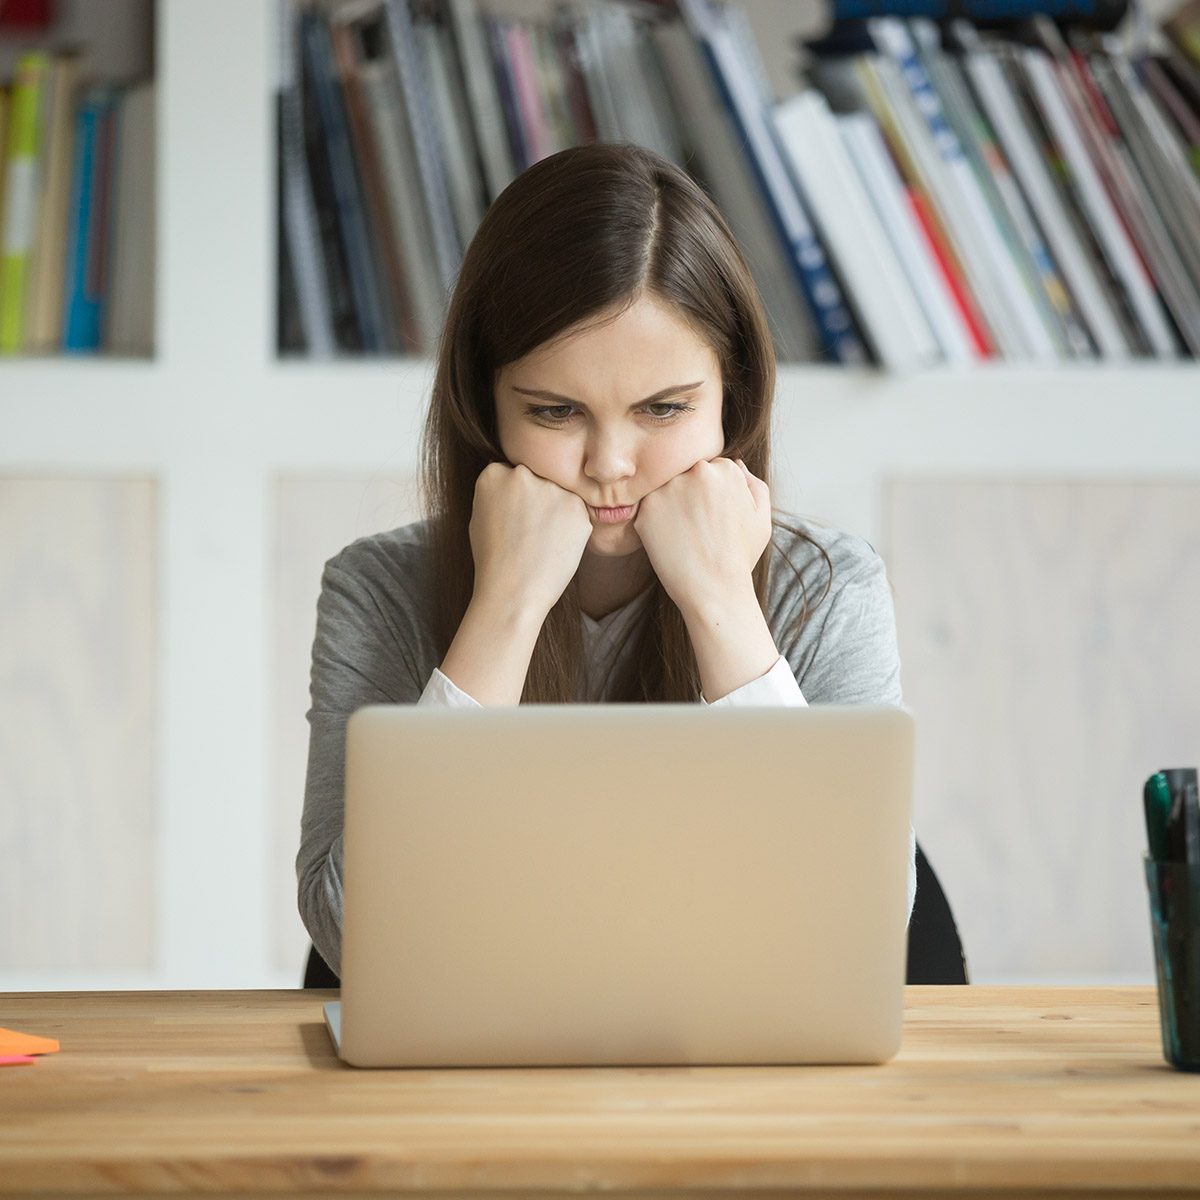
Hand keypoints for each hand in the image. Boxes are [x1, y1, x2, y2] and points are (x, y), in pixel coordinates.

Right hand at [468, 463, 592, 617]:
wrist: (513, 591)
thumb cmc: (493, 561)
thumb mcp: (480, 517)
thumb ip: (498, 493)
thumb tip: (515, 487)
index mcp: (494, 473)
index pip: (513, 475)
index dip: (517, 500)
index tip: (515, 519)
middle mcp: (523, 474)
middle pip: (538, 480)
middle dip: (538, 500)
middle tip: (531, 532)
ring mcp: (551, 488)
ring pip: (559, 495)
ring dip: (556, 512)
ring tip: (542, 542)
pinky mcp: (576, 506)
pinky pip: (576, 513)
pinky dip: (571, 528)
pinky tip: (556, 546)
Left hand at [632, 457, 771, 615]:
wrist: (714, 589)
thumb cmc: (740, 556)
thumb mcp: (761, 517)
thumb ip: (753, 484)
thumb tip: (737, 464)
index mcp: (726, 468)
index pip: (710, 471)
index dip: (710, 497)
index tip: (712, 519)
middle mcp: (697, 471)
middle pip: (686, 475)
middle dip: (689, 496)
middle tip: (697, 528)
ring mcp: (670, 487)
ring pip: (666, 490)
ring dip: (670, 507)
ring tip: (684, 536)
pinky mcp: (647, 507)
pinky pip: (648, 509)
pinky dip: (655, 524)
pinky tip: (671, 542)